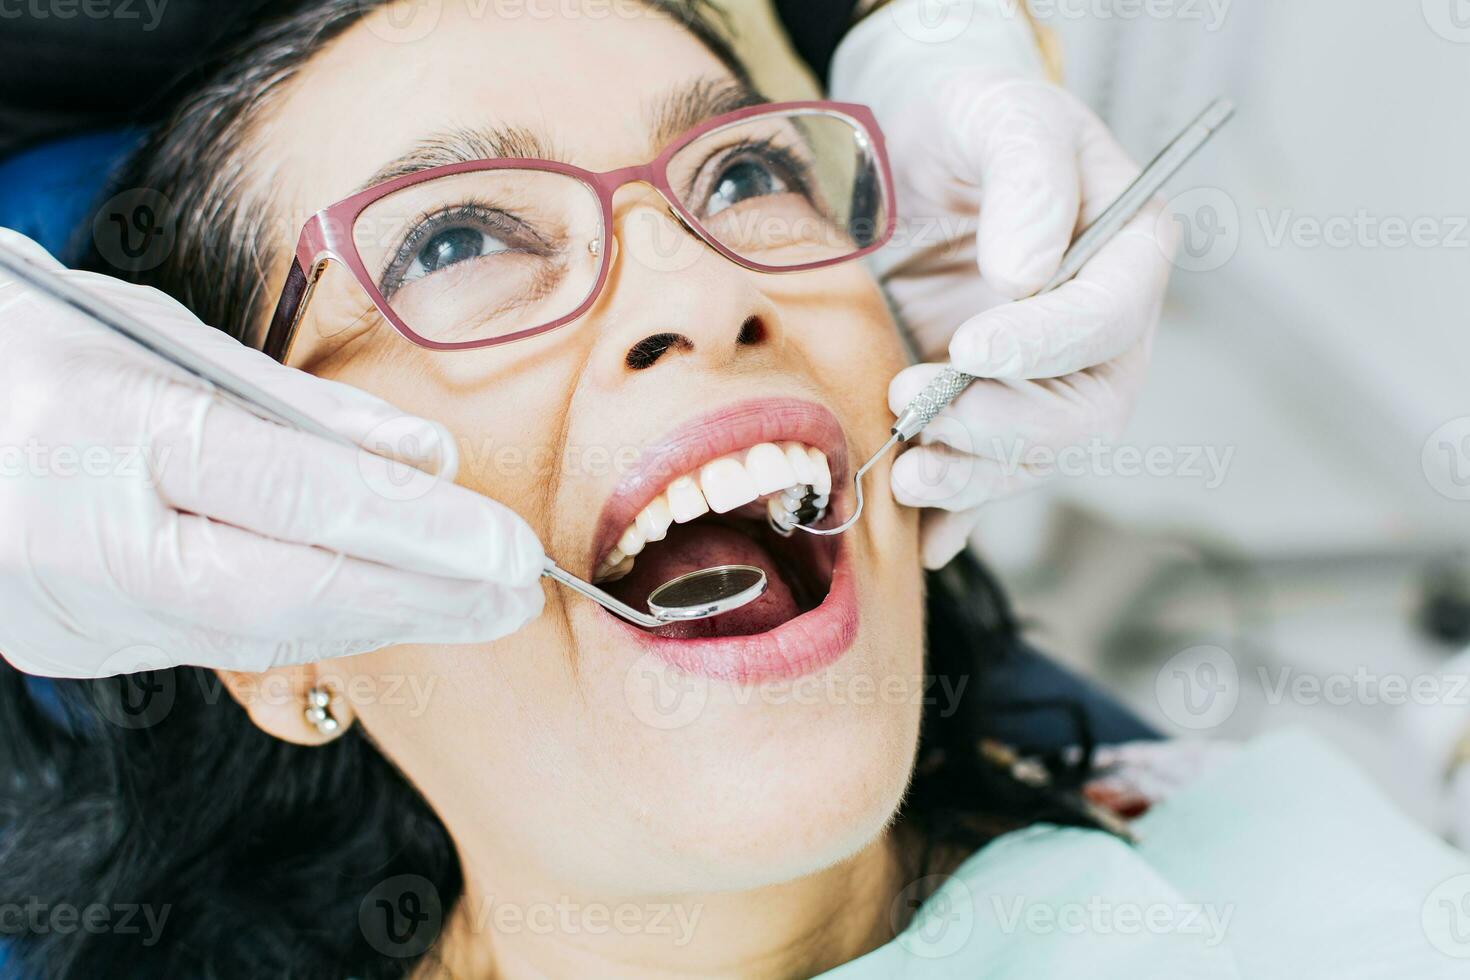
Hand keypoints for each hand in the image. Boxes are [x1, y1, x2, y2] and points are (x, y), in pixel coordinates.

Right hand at [0, 230, 545, 677]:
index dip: (420, 532)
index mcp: (101, 428)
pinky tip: (381, 608)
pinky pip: (217, 642)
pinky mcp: (69, 644)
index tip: (512, 549)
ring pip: (259, 633)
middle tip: (518, 595)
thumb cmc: (28, 346)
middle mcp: (80, 538)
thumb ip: (300, 408)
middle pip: (290, 590)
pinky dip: (312, 621)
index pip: (297, 494)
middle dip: (422, 598)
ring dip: (381, 620)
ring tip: (474, 606)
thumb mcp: (159, 336)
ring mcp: (67, 609)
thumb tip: (426, 459)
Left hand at [832, 5, 1174, 568]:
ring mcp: (1042, 385)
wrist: (913, 167)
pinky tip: (924, 543)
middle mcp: (1097, 336)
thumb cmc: (972, 129)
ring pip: (1030, 459)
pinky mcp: (987, 413)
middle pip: (1080, 414)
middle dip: (1000, 426)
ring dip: (971, 477)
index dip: (1047, 343)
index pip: (1108, 319)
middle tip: (916, 404)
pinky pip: (984, 482)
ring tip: (905, 475)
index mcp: (1124, 256)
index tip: (972, 344)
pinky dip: (956, 519)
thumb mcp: (999, 115)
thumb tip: (1029, 270)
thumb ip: (1028, 175)